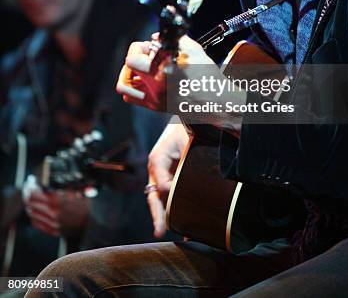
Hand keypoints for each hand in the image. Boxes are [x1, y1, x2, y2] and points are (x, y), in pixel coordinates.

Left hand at [23, 176, 89, 238]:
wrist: (95, 222)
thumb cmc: (87, 204)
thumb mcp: (75, 190)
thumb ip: (60, 187)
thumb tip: (47, 183)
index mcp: (58, 200)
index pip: (34, 194)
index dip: (30, 187)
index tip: (31, 183)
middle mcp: (53, 212)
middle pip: (31, 203)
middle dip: (28, 195)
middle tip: (29, 190)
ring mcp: (53, 223)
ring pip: (32, 214)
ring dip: (30, 205)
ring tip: (31, 200)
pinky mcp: (54, 230)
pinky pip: (37, 224)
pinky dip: (34, 217)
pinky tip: (36, 212)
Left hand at [116, 34, 215, 111]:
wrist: (216, 103)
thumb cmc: (208, 78)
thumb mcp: (193, 51)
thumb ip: (171, 40)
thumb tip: (155, 38)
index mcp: (163, 73)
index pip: (133, 57)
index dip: (140, 48)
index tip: (151, 46)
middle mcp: (155, 88)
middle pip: (127, 69)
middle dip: (135, 58)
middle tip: (147, 55)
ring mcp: (154, 100)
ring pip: (124, 87)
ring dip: (130, 74)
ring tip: (143, 68)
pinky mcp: (156, 107)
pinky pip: (133, 98)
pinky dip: (135, 87)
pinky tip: (148, 79)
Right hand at [145, 119, 188, 237]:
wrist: (189, 119)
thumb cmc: (186, 128)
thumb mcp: (185, 140)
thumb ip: (183, 159)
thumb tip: (175, 185)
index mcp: (157, 159)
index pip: (160, 184)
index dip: (168, 194)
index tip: (176, 201)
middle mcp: (157, 169)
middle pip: (154, 196)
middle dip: (158, 215)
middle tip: (159, 232)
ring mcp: (163, 175)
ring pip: (162, 200)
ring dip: (166, 215)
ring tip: (175, 232)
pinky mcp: (171, 178)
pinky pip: (170, 196)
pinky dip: (176, 209)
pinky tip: (184, 225)